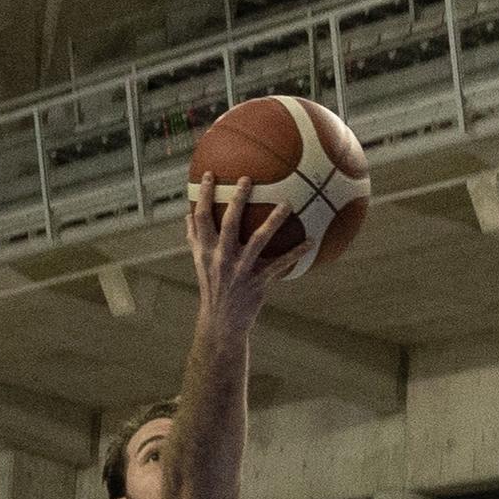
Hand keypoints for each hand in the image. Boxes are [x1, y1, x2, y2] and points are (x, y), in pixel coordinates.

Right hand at [186, 174, 297, 329]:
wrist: (221, 324)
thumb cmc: (212, 288)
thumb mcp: (200, 264)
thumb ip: (195, 239)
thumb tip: (187, 214)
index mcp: (206, 251)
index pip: (201, 218)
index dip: (203, 195)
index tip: (208, 174)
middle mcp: (221, 258)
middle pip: (228, 224)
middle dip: (237, 201)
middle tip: (248, 179)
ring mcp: (240, 270)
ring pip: (257, 241)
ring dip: (273, 222)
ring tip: (287, 204)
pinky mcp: (257, 282)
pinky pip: (279, 265)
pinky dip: (296, 253)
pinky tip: (311, 240)